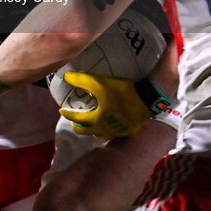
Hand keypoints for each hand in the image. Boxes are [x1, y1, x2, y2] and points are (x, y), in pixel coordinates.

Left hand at [59, 72, 174, 139]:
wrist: (148, 99)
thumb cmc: (123, 92)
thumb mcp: (100, 84)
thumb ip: (82, 80)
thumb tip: (66, 76)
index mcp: (98, 120)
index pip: (78, 120)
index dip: (69, 114)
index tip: (62, 110)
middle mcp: (106, 129)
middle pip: (88, 132)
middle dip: (80, 128)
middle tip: (75, 122)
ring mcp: (119, 131)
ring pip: (102, 134)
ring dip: (94, 131)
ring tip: (92, 125)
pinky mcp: (130, 129)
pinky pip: (116, 132)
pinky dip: (109, 129)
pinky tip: (112, 122)